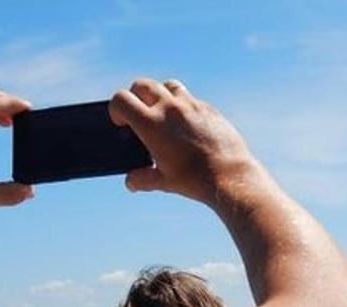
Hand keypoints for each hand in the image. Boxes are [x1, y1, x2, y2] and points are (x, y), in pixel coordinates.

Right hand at [108, 78, 257, 203]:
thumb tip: (132, 182)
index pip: (121, 99)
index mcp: (151, 123)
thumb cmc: (195, 180)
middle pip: (142, 85)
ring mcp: (191, 105)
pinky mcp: (209, 108)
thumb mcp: (164, 182)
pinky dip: (183, 105)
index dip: (116, 109)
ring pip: (168, 85)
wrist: (230, 176)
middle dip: (135, 96)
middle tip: (139, 114)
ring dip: (161, 94)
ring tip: (163, 113)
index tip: (121, 122)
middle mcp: (169, 108)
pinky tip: (187, 124)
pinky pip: (191, 98)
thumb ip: (142, 179)